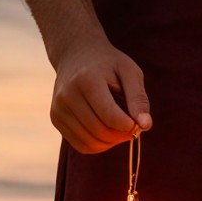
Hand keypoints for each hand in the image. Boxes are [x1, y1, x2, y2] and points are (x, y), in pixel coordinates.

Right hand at [50, 34, 151, 153]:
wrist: (76, 54)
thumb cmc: (108, 64)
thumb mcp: (129, 72)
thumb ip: (138, 98)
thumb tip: (145, 125)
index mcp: (87, 80)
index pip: (109, 116)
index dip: (128, 126)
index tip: (138, 123)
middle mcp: (67, 95)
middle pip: (99, 131)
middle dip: (121, 135)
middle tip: (133, 127)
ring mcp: (58, 108)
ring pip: (91, 143)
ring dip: (111, 142)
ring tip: (120, 127)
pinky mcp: (56, 119)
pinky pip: (81, 145)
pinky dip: (99, 145)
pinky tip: (107, 131)